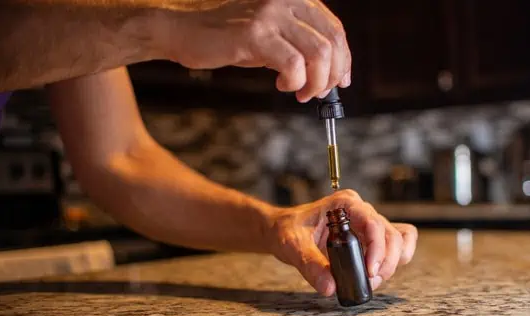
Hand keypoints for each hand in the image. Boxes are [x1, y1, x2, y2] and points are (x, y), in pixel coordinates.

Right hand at [155, 0, 350, 101]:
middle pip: (332, 41)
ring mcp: (271, 14)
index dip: (343, 59)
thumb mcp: (273, 37)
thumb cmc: (230, 39)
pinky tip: (282, 85)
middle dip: (331, 75)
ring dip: (315, 82)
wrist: (186, 32)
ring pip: (318, 54)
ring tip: (300, 92)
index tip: (341, 81)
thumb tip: (330, 74)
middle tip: (317, 93)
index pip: (334, 29)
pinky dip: (295, 82)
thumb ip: (301, 46)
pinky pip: (293, 64)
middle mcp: (286, 0)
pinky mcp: (256, 34)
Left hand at [267, 190, 417, 295]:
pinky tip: (376, 272)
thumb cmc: (287, 229)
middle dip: (386, 262)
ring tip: (371, 279)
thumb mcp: (293, 245)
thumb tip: (330, 288)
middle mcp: (361, 211)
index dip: (377, 249)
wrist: (281, 229)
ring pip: (399, 240)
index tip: (369, 272)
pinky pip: (397, 243)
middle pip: (392, 234)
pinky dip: (395, 260)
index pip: (373, 223)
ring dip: (392, 263)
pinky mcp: (370, 237)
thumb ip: (311, 265)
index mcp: (345, 204)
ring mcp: (367, 223)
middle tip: (369, 281)